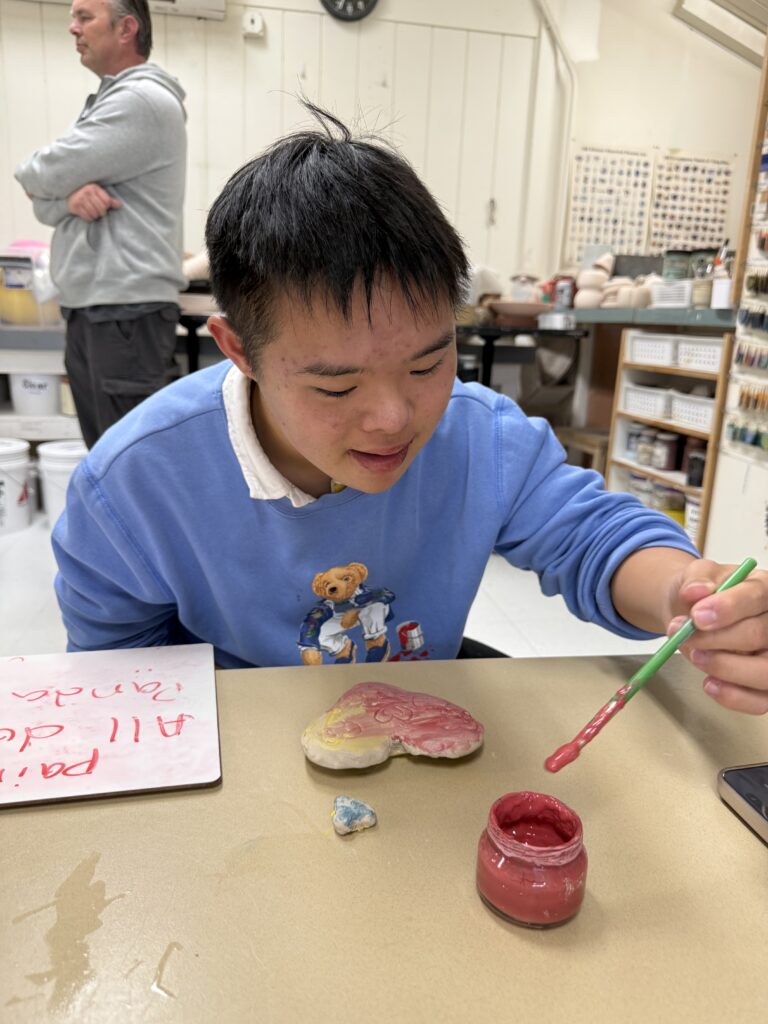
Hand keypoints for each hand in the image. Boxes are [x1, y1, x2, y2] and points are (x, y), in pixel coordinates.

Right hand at [66, 183, 121, 220]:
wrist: (69, 194)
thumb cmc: (87, 195)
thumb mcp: (98, 194)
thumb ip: (109, 200)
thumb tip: (120, 205)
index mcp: (94, 187)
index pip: (107, 202)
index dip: (107, 206)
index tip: (104, 206)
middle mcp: (86, 192)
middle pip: (101, 209)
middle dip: (101, 212)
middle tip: (98, 211)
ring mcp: (80, 199)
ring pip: (94, 214)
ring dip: (95, 216)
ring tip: (93, 213)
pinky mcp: (75, 206)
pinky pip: (87, 217)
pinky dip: (89, 218)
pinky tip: (88, 214)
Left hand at [666, 559, 767, 714]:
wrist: (694, 615)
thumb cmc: (702, 596)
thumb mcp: (697, 577)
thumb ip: (697, 580)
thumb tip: (695, 591)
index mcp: (764, 588)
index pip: (757, 597)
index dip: (728, 608)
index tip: (697, 616)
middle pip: (759, 635)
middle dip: (716, 639)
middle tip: (685, 638)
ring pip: (765, 671)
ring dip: (725, 668)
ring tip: (695, 657)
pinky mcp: (766, 686)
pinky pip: (761, 701)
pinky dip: (733, 697)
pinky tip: (709, 684)